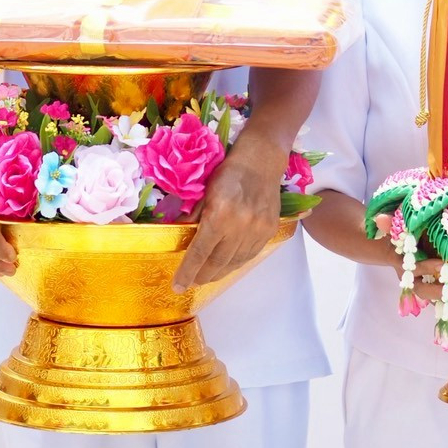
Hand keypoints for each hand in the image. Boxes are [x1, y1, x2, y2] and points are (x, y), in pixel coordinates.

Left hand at [173, 130, 285, 290]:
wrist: (261, 160)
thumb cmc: (228, 172)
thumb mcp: (204, 191)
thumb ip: (193, 217)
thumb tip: (178, 238)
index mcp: (220, 214)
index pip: (200, 252)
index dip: (187, 272)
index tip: (178, 287)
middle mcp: (240, 226)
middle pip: (217, 262)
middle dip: (201, 276)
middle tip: (191, 282)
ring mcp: (257, 230)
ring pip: (234, 263)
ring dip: (218, 272)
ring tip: (207, 275)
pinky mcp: (270, 231)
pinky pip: (250, 255)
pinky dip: (235, 263)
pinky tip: (226, 263)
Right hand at [371, 217, 447, 311]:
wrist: (394, 242)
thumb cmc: (401, 230)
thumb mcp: (397, 224)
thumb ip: (390, 223)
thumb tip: (380, 218)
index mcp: (403, 260)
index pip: (413, 267)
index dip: (426, 268)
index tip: (443, 265)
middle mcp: (411, 276)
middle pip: (423, 290)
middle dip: (440, 292)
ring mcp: (422, 282)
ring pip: (435, 298)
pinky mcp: (433, 285)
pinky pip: (444, 298)